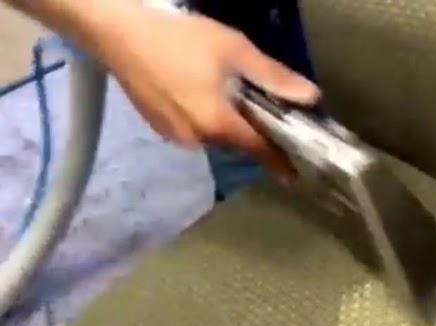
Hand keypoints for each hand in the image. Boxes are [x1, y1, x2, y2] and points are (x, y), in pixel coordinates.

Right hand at [90, 4, 319, 175]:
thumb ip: (274, 77)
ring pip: (212, 134)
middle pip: (236, 141)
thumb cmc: (180, 39)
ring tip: (228, 90)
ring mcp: (172, 135)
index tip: (295, 177)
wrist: (117, 31)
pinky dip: (204, 116)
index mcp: (218, 125)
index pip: (258, 150)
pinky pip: (192, 127)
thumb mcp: (235, 51)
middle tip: (263, 107)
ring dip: (225, 121)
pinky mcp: (156, 125)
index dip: (279, 161)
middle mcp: (196, 139)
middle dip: (251, 129)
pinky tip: (198, 88)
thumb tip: (310, 97)